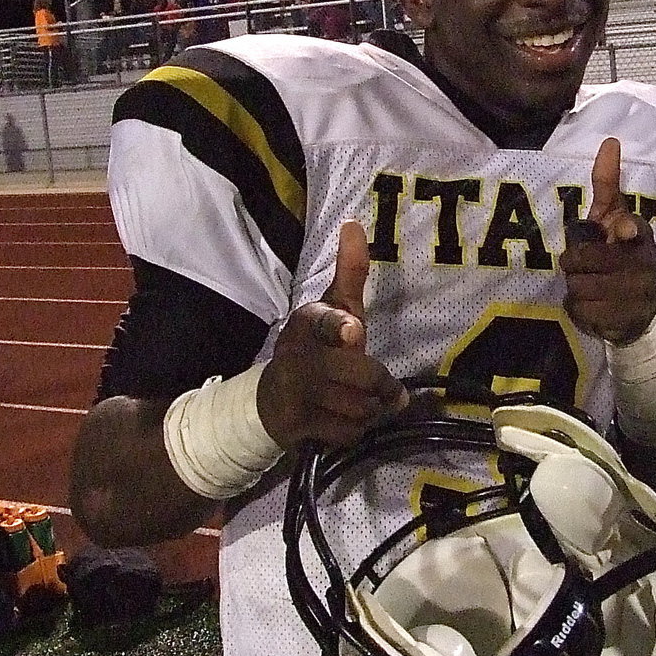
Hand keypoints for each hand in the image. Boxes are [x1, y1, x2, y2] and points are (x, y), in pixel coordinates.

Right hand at [257, 221, 406, 449]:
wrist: (274, 400)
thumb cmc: (317, 349)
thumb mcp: (334, 309)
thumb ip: (349, 271)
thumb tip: (355, 223)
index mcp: (308, 323)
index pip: (324, 321)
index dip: (339, 327)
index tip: (354, 332)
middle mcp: (298, 354)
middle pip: (360, 372)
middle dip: (379, 383)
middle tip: (381, 386)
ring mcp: (296, 391)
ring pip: (358, 406)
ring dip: (369, 409)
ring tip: (359, 401)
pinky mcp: (298, 424)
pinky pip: (348, 432)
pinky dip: (354, 431)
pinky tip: (343, 420)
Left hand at [559, 138, 655, 344]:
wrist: (637, 312)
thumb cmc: (618, 254)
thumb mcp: (612, 217)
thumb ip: (607, 184)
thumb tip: (610, 141)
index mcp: (640, 237)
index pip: (633, 229)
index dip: (626, 230)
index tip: (623, 231)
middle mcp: (642, 264)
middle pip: (583, 260)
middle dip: (574, 263)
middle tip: (583, 266)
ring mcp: (634, 294)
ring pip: (577, 286)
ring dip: (574, 287)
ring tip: (589, 286)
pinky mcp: (622, 320)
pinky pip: (580, 310)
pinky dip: (577, 308)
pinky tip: (592, 306)